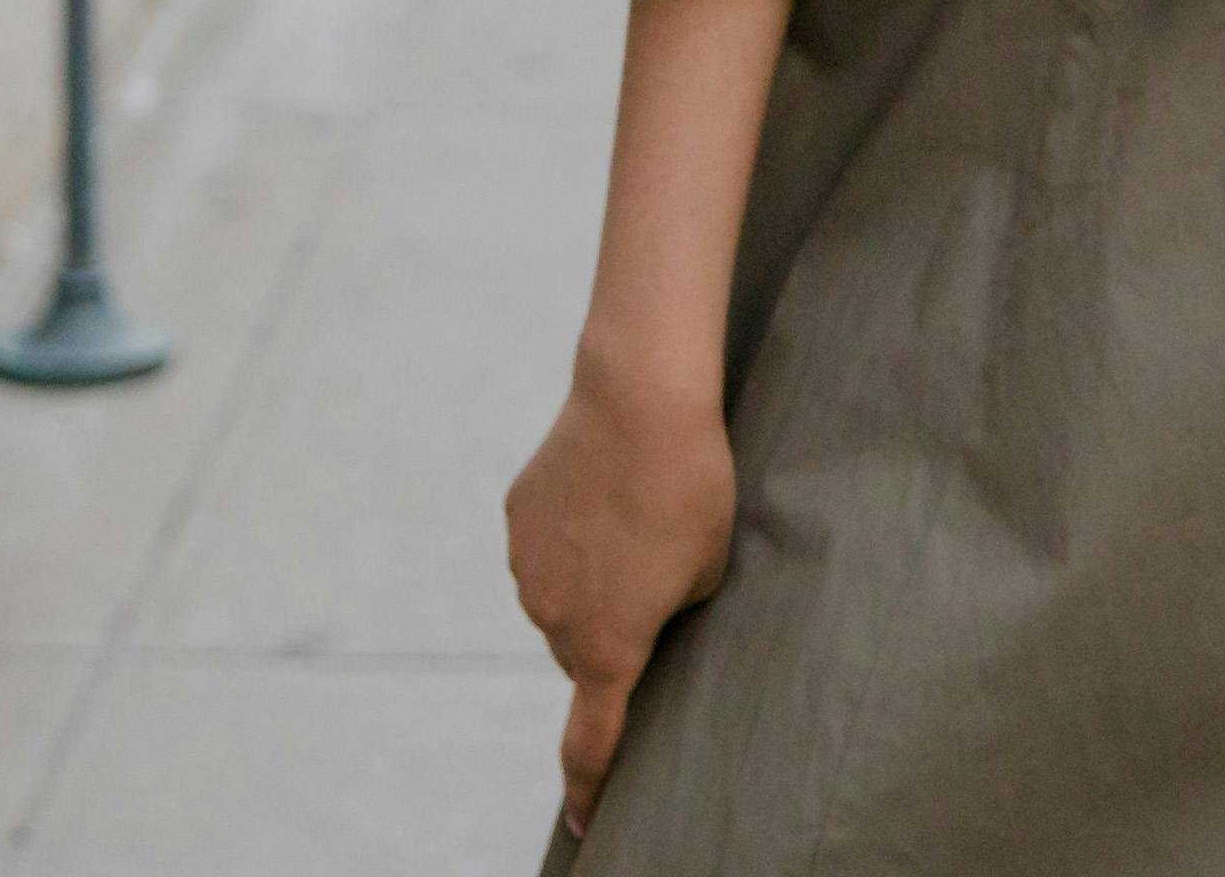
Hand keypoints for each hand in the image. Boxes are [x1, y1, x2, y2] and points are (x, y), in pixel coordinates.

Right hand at [507, 354, 737, 833]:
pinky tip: (603, 491)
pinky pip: (544, 546)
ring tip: (632, 520)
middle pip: (581, 652)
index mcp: (608, 647)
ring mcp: (527, 568)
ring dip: (589, 580)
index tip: (583, 824)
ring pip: (559, 598)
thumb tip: (645, 613)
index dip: (588, 787)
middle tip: (655, 577)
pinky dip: (569, 535)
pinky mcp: (516, 517)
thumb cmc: (691, 488)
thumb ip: (672, 614)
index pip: (591, 739)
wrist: (637, 399)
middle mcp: (554, 619)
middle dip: (611, 633)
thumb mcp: (708, 570)